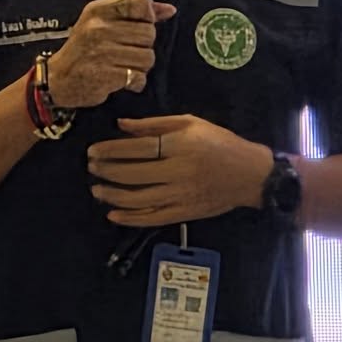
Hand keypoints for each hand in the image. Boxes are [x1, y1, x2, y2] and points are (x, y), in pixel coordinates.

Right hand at [45, 0, 178, 108]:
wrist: (58, 79)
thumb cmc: (83, 50)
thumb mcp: (101, 22)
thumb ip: (135, 13)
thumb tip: (167, 10)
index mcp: (98, 10)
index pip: (140, 4)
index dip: (148, 16)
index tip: (140, 25)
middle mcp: (99, 28)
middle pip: (149, 33)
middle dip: (143, 46)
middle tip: (127, 51)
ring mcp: (102, 52)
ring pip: (147, 57)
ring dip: (140, 66)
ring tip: (124, 66)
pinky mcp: (107, 75)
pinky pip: (139, 77)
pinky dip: (134, 82)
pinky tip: (122, 79)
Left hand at [86, 115, 274, 227]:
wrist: (250, 174)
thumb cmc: (220, 143)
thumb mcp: (191, 123)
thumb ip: (155, 124)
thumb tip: (121, 125)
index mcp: (180, 146)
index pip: (137, 149)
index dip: (111, 150)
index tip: (93, 151)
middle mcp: (178, 172)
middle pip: (133, 174)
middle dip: (106, 172)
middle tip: (91, 168)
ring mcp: (180, 196)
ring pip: (138, 199)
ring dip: (112, 195)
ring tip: (96, 190)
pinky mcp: (183, 213)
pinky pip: (152, 218)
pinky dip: (130, 218)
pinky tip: (113, 214)